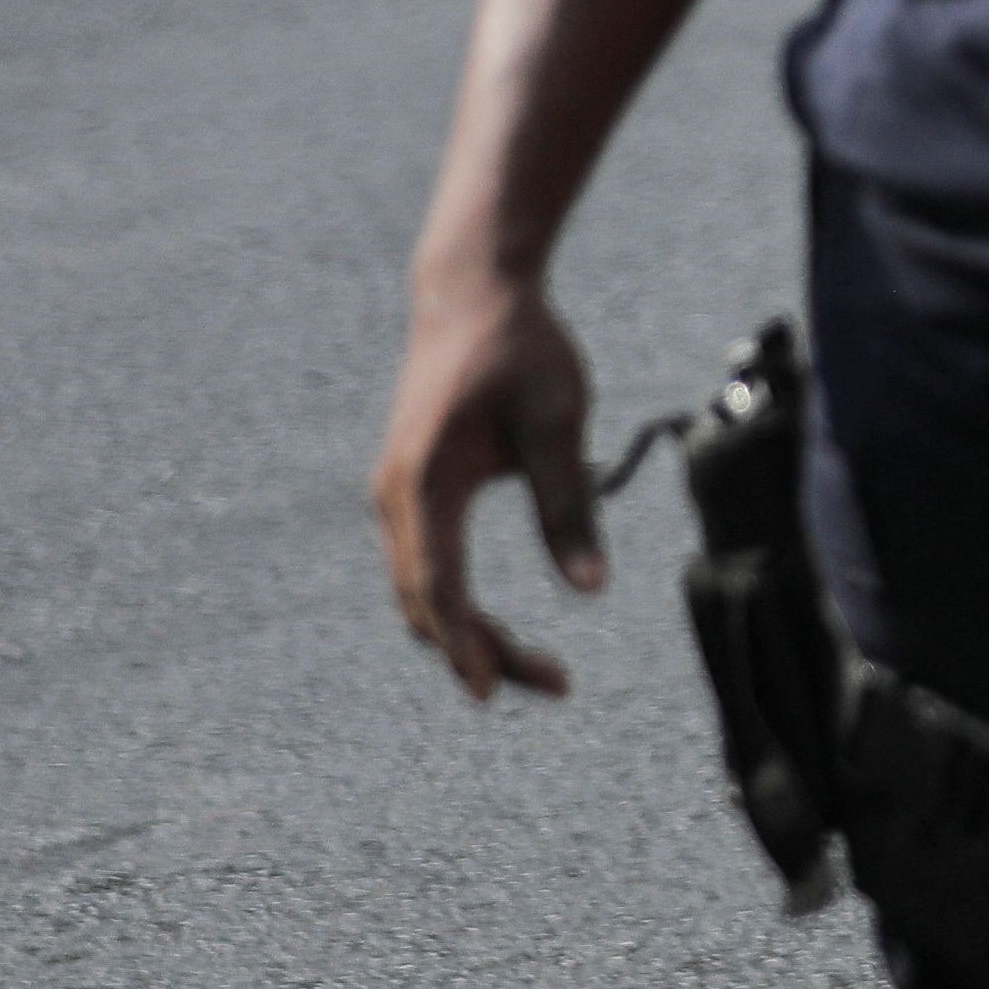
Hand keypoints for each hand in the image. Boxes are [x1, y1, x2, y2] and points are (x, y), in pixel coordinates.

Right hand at [373, 261, 608, 701]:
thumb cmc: (520, 350)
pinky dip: (457, 607)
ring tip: (542, 668)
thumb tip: (591, 589)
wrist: (471, 294)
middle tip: (557, 683)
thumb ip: (569, 504)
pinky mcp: (411, 494)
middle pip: (427, 605)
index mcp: (426, 482)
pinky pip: (424, 570)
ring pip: (422, 594)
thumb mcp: (558, 420)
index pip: (440, 586)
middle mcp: (396, 498)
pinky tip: (499, 631)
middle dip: (483, 652)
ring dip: (469, 636)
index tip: (489, 694)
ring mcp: (397, 498)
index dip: (466, 643)